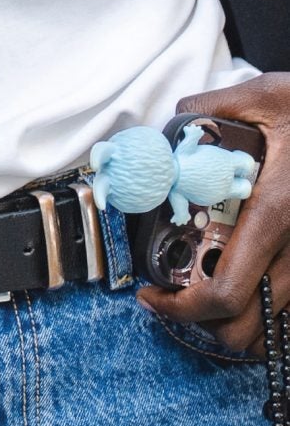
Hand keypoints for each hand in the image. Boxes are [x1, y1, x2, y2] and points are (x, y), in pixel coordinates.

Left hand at [137, 70, 289, 354]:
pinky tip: (243, 284)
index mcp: (274, 215)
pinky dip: (265, 314)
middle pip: (245, 328)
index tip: (150, 295)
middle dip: (201, 322)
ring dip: (234, 322)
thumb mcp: (266, 96)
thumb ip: (211, 108)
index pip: (225, 291)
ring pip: (271, 329)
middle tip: (174, 294)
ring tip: (204, 291)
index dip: (180, 308)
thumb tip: (173, 120)